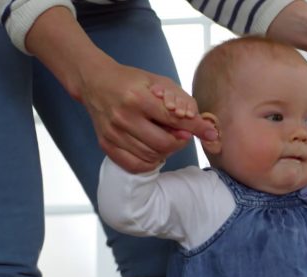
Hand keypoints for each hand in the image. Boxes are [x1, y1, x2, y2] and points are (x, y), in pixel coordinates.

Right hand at [80, 60, 215, 172]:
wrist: (95, 82)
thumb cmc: (132, 81)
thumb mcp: (159, 82)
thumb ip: (182, 102)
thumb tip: (202, 126)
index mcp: (138, 98)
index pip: (174, 119)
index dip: (195, 127)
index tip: (211, 133)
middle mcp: (123, 117)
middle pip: (164, 143)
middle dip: (179, 141)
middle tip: (181, 134)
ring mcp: (113, 133)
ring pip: (151, 156)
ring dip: (166, 151)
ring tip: (165, 138)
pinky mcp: (106, 145)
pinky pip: (135, 165)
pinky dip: (150, 162)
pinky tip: (153, 151)